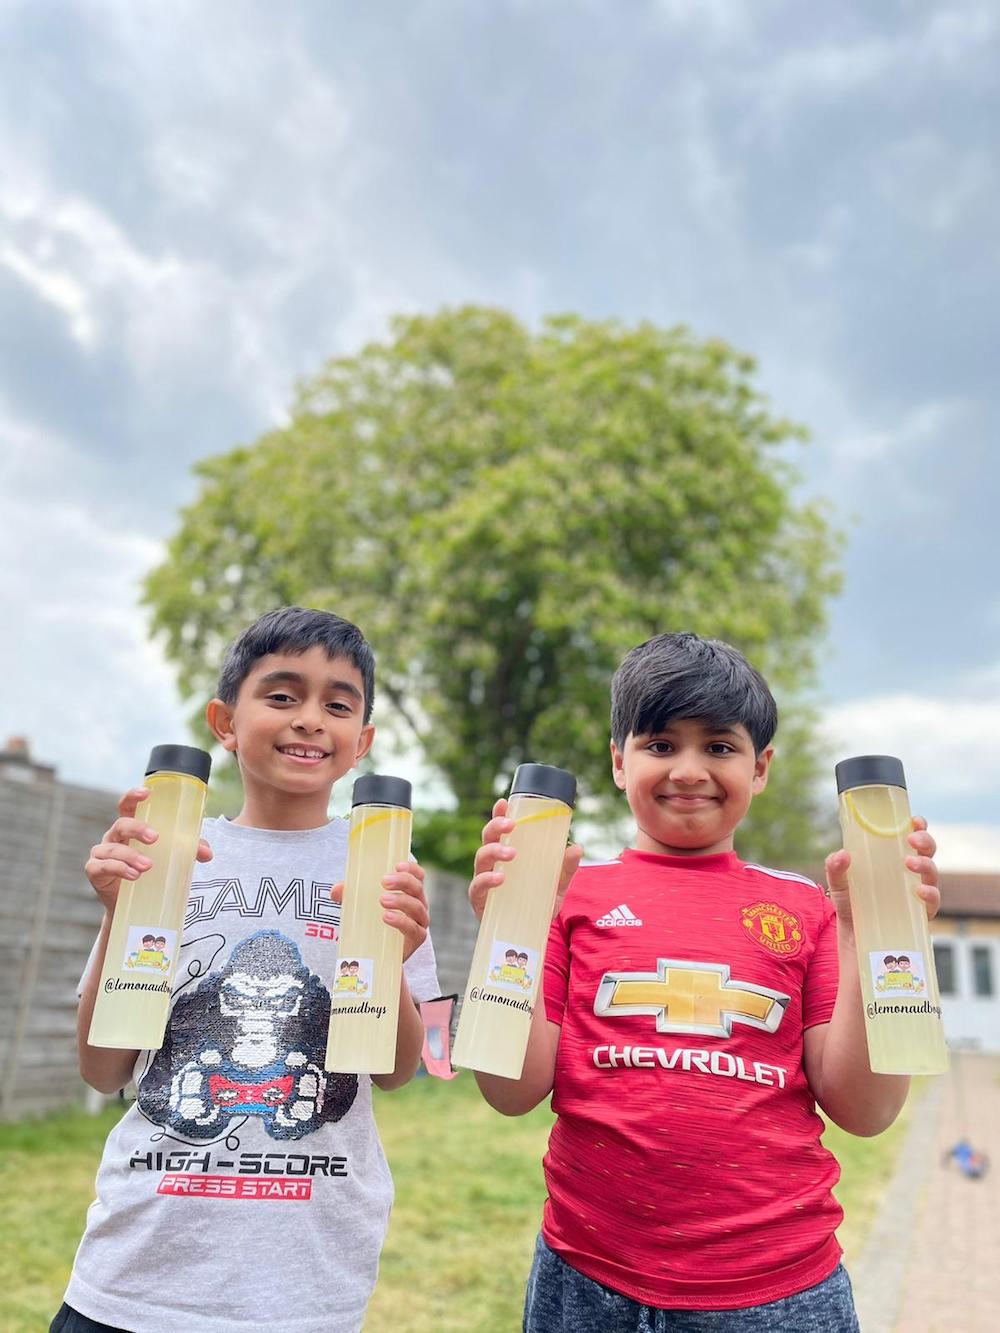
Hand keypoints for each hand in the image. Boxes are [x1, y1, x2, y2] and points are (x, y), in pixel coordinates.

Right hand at [85, 787, 212, 913]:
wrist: (136, 906)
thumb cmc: (153, 872)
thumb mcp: (172, 858)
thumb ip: (190, 851)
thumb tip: (208, 854)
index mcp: (131, 828)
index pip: (127, 805)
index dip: (133, 796)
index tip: (146, 793)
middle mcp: (114, 837)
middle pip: (121, 824)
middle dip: (137, 828)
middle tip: (155, 838)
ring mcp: (102, 853)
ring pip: (112, 848)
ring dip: (130, 855)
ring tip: (148, 866)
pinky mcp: (95, 872)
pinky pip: (102, 866)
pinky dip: (119, 869)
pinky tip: (134, 875)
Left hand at [331, 860, 428, 961]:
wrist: (378, 955)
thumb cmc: (373, 923)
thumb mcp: (360, 906)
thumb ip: (349, 896)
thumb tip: (336, 890)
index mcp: (409, 892)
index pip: (417, 876)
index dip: (411, 868)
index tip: (398, 865)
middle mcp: (418, 904)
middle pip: (417, 888)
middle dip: (403, 881)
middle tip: (384, 881)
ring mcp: (419, 922)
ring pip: (417, 907)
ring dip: (401, 901)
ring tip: (382, 900)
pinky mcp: (416, 939)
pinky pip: (414, 929)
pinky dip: (402, 921)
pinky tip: (387, 917)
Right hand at [468, 797, 582, 921]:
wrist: (532, 936)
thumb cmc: (539, 903)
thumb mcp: (557, 885)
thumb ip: (566, 868)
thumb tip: (577, 847)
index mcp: (508, 854)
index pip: (500, 829)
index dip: (499, 814)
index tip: (504, 802)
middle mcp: (493, 864)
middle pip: (487, 838)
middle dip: (496, 826)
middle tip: (511, 824)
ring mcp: (484, 881)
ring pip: (481, 858)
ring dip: (494, 850)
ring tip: (511, 853)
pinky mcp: (480, 901)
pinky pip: (477, 886)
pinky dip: (487, 880)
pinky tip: (500, 878)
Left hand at [824, 816, 939, 930]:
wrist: (854, 939)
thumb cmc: (851, 904)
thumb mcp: (839, 883)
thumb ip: (835, 867)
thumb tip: (842, 854)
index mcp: (894, 859)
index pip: (912, 837)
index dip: (918, 826)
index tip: (915, 820)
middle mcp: (910, 874)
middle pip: (928, 852)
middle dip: (925, 841)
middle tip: (912, 840)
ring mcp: (918, 894)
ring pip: (933, 873)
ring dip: (925, 864)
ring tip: (909, 863)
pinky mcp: (921, 915)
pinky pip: (933, 902)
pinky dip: (930, 894)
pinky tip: (919, 890)